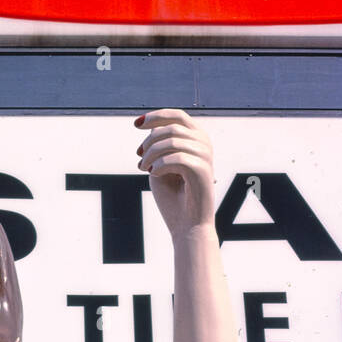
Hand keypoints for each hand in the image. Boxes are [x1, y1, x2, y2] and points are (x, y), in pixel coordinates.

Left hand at [136, 109, 215, 238]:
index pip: (177, 116)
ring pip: (172, 141)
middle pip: (172, 127)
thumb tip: (152, 127)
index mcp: (196, 140)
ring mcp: (206, 156)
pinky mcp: (203, 171)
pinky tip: (153, 174)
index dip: (155, 116)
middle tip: (140, 159)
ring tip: (144, 169)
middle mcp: (204, 144)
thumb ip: (158, 145)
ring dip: (151, 154)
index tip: (136, 124)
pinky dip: (160, 165)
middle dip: (149, 141)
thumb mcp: (159, 165)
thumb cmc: (173, 198)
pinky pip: (176, 158)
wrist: (186, 226)